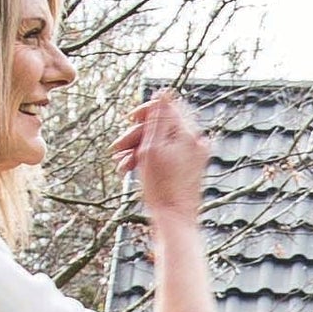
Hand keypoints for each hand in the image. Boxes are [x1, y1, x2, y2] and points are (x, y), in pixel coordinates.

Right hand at [113, 89, 211, 221]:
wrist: (175, 219)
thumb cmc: (162, 188)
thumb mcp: (152, 148)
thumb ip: (158, 119)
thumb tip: (164, 92)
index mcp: (188, 133)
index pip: (165, 107)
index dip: (144, 112)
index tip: (128, 120)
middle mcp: (195, 140)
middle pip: (161, 125)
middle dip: (136, 136)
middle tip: (116, 149)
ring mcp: (194, 153)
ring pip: (161, 140)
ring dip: (138, 148)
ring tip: (121, 164)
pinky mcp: (190, 165)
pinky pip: (167, 153)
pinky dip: (150, 158)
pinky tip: (131, 168)